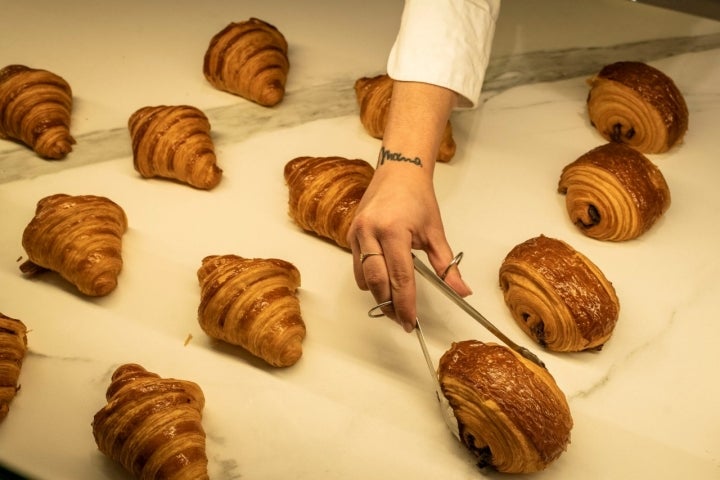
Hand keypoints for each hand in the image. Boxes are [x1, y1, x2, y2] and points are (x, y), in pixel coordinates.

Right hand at [348, 161, 471, 331]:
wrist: (398, 172)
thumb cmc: (416, 197)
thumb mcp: (435, 232)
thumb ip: (446, 266)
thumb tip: (461, 291)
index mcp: (393, 231)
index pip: (400, 278)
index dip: (405, 305)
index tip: (410, 322)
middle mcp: (370, 233)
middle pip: (377, 283)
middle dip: (389, 306)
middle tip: (401, 320)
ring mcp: (357, 234)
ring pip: (363, 279)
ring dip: (378, 295)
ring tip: (394, 304)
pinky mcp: (351, 235)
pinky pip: (358, 267)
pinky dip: (370, 280)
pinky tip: (384, 281)